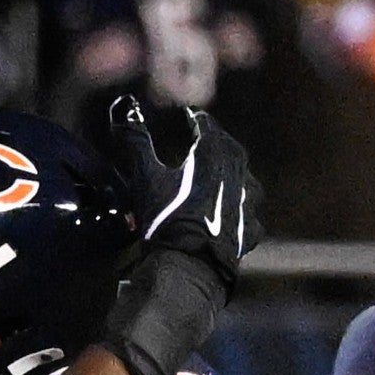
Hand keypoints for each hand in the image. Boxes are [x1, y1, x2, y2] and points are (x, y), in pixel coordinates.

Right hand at [108, 96, 262, 287]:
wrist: (189, 268)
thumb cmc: (167, 219)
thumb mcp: (146, 178)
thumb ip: (136, 140)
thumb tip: (124, 106)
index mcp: (215, 154)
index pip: (207, 126)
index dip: (194, 119)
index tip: (186, 116)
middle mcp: (239, 174)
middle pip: (229, 149)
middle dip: (215, 142)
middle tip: (202, 140)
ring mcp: (249, 204)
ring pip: (244, 178)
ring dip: (231, 173)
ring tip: (219, 175)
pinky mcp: (250, 230)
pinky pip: (248, 212)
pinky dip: (239, 208)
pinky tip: (231, 212)